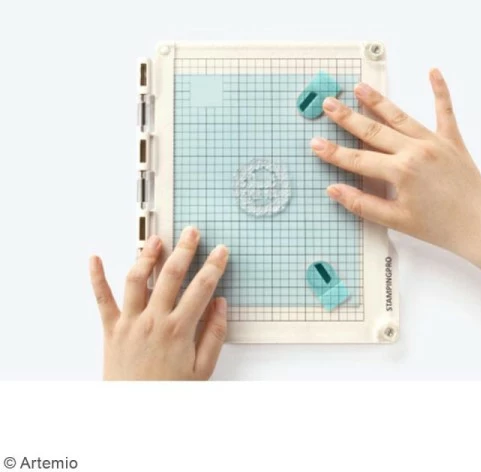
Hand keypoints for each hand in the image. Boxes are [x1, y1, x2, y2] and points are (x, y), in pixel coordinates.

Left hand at [89, 227, 228, 379]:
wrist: (135, 413)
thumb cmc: (170, 392)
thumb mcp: (203, 369)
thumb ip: (214, 334)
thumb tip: (220, 304)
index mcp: (179, 329)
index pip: (202, 288)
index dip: (214, 266)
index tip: (221, 251)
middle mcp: (154, 320)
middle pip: (171, 275)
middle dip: (185, 249)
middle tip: (192, 232)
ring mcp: (130, 323)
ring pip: (137, 279)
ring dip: (147, 256)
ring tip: (157, 239)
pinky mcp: (111, 329)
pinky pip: (102, 300)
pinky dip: (96, 278)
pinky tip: (94, 259)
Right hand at [310, 69, 480, 256]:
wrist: (479, 225)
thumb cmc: (440, 226)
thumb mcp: (396, 220)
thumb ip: (362, 203)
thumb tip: (335, 190)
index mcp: (400, 171)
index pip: (358, 159)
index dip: (334, 153)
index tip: (315, 143)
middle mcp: (415, 150)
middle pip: (373, 130)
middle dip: (348, 117)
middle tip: (330, 104)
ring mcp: (434, 142)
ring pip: (400, 116)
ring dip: (378, 101)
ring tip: (360, 87)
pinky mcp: (452, 140)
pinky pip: (445, 111)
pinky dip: (440, 91)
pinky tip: (433, 71)